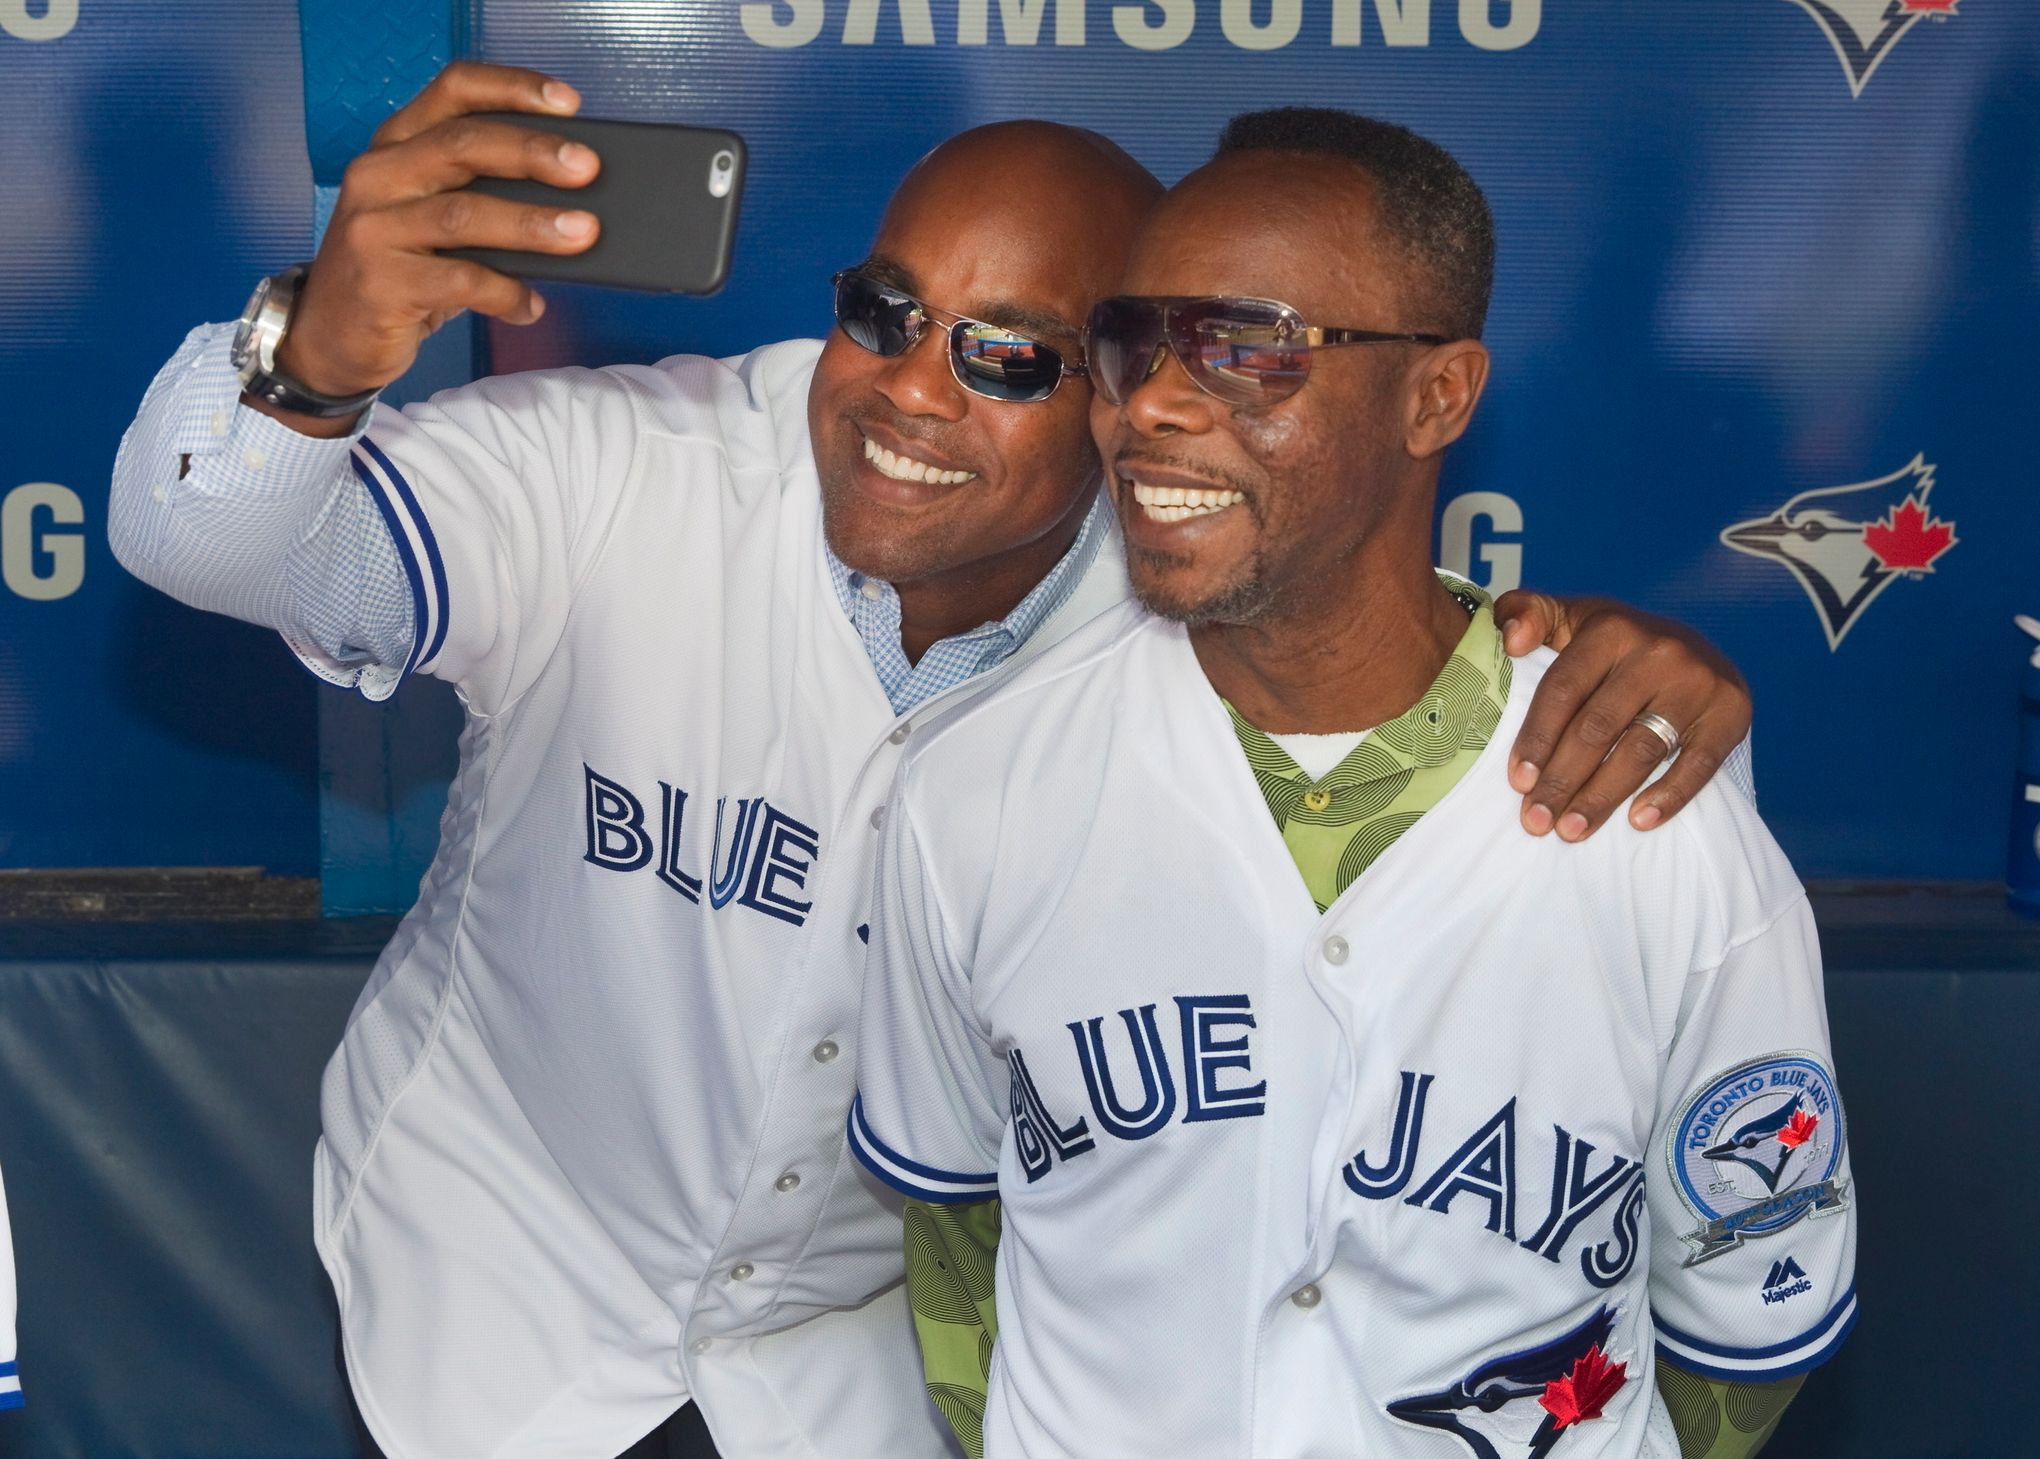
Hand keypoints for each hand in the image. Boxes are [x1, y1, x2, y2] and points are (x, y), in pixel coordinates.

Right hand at [259, 62, 602, 426]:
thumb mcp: (427, 215)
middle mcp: (379, 176)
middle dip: (532, 153)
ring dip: (531, 224)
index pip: (453, 91)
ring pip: (464, 214)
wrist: (330, 333)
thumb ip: (477, 193)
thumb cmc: (397, 267)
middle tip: (586, 168)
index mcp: (396, 145)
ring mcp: (373, 228)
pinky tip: (530, 306)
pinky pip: (460, 281)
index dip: (512, 88)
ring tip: (582, 233)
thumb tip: (568, 196)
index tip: (568, 102)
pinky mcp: (381, 282)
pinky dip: (506, 293)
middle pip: (463, 145)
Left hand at [1494, 590, 1751, 840]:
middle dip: (1562, 780)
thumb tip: (1512, 640)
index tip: (1518, 782)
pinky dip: (1669, 796)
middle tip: (1537, 821)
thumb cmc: (1610, 643)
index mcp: (1610, 629)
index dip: (1538, 738)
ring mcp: (1698, 682)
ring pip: (1641, 751)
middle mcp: (1657, 652)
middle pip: (1598, 727)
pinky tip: (1638, 822)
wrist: (1690, 643)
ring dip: (1602, 797)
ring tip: (1572, 830)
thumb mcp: (1566, 617)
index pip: (1563, 690)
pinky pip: (1699, 763)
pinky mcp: (1731, 711)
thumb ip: (1525, 614)